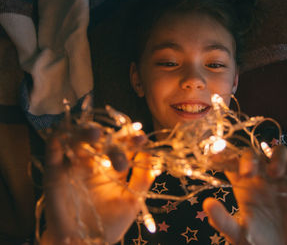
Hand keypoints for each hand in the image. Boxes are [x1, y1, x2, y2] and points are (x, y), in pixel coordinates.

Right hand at [41, 124, 153, 243]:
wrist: (84, 244)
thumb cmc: (109, 224)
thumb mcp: (132, 201)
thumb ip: (142, 180)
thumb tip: (153, 158)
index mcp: (112, 168)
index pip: (122, 146)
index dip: (131, 139)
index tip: (141, 137)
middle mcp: (94, 163)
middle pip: (102, 141)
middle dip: (114, 140)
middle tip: (124, 146)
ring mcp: (74, 166)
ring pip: (78, 140)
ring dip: (85, 132)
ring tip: (95, 134)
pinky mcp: (55, 173)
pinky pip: (53, 153)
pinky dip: (56, 142)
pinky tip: (61, 137)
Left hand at [203, 145, 286, 244]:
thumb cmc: (259, 244)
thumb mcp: (238, 235)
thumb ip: (222, 220)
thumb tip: (206, 203)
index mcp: (244, 186)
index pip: (232, 163)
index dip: (223, 156)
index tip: (215, 155)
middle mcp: (262, 179)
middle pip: (254, 154)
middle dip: (250, 158)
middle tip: (248, 172)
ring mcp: (283, 181)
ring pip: (280, 152)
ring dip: (278, 157)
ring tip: (274, 173)